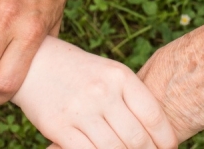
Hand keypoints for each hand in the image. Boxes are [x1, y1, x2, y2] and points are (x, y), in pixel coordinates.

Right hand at [12, 37, 177, 148]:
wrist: (34, 64)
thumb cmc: (80, 72)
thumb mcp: (109, 74)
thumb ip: (131, 98)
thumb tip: (157, 133)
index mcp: (120, 76)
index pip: (153, 116)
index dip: (166, 139)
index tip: (169, 148)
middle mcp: (102, 92)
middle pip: (137, 138)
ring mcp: (80, 110)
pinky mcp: (58, 127)